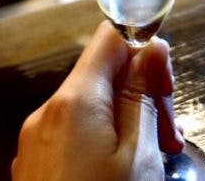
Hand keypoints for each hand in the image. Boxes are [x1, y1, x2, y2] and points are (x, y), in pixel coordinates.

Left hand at [12, 21, 183, 180]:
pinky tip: (124, 169)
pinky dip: (104, 143)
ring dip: (128, 123)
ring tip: (155, 157)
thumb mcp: (138, 155)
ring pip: (92, 109)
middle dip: (143, 96)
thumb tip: (153, 47)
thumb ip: (143, 97)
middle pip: (104, 76)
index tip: (166, 86)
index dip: (146, 51)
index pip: (111, 37)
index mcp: (74, 101)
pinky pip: (76, 136)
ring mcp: (36, 141)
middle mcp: (47, 113)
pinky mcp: (34, 164)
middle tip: (170, 136)